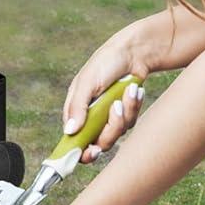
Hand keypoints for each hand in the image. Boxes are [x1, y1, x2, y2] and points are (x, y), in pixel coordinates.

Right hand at [62, 19, 155, 163]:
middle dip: (111, 127)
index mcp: (76, 110)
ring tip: (128, 91)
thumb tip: (69, 131)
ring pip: (117, 134)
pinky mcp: (124, 114)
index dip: (81, 152)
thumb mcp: (88, 82)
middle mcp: (91, 117)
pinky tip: (133, 90)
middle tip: (116, 108)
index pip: (73, 140)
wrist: (134, 52)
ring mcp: (108, 117)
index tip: (92, 152)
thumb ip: (78, 107)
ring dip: (125, 112)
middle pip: (99, 142)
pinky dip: (133, 106)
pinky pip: (130, 122)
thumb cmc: (106, 62)